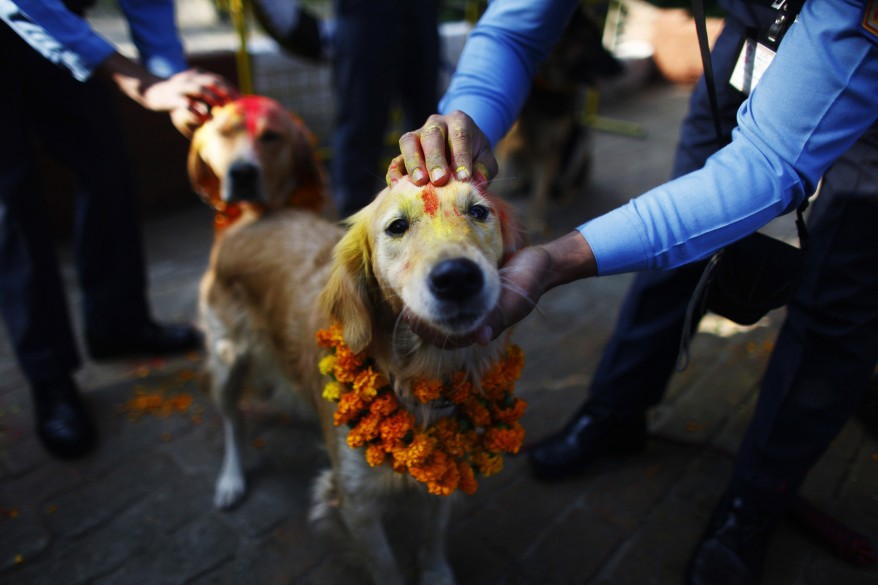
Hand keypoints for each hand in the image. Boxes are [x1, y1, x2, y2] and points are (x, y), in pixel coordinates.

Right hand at [144, 69, 237, 136]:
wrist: (150, 91)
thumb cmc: (177, 94)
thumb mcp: (192, 90)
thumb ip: (207, 93)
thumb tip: (227, 104)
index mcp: (196, 75)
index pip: (218, 79)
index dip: (231, 88)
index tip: (242, 99)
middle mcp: (190, 78)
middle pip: (212, 81)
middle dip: (227, 92)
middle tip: (236, 104)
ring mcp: (180, 87)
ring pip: (200, 89)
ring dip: (214, 99)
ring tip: (223, 109)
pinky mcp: (172, 98)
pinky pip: (186, 104)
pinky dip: (198, 112)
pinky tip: (206, 119)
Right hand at [388, 111, 497, 186]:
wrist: (459, 150)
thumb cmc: (474, 155)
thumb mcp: (485, 159)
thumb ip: (485, 169)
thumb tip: (478, 182)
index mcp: (458, 121)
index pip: (459, 135)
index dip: (461, 156)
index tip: (464, 178)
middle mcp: (436, 124)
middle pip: (432, 135)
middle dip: (435, 159)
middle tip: (440, 180)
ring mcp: (417, 135)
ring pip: (409, 141)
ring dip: (413, 162)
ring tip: (420, 182)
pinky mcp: (405, 152)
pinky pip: (396, 159)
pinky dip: (395, 172)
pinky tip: (398, 187)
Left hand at [405, 231, 598, 347]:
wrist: (540, 261)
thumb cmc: (529, 280)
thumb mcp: (515, 299)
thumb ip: (498, 317)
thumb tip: (479, 338)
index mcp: (483, 325)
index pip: (450, 338)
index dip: (430, 332)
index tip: (412, 318)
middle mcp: (473, 317)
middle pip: (440, 328)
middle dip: (422, 322)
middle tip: (404, 310)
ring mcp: (470, 303)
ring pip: (440, 313)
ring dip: (423, 307)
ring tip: (405, 296)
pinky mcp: (468, 288)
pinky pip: (445, 296)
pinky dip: (431, 291)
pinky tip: (419, 280)